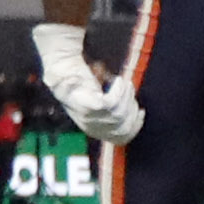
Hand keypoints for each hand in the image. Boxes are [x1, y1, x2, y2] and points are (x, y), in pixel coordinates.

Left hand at [36, 19, 143, 146]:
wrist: (62, 64)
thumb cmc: (81, 80)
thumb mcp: (98, 98)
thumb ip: (112, 109)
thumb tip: (137, 115)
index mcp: (92, 129)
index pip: (120, 138)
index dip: (134, 127)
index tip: (142, 112)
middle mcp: (88, 127)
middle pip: (123, 128)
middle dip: (132, 109)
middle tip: (131, 92)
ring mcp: (86, 117)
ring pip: (119, 115)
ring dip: (127, 98)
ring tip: (125, 83)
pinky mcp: (87, 106)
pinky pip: (112, 103)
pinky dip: (120, 92)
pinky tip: (120, 81)